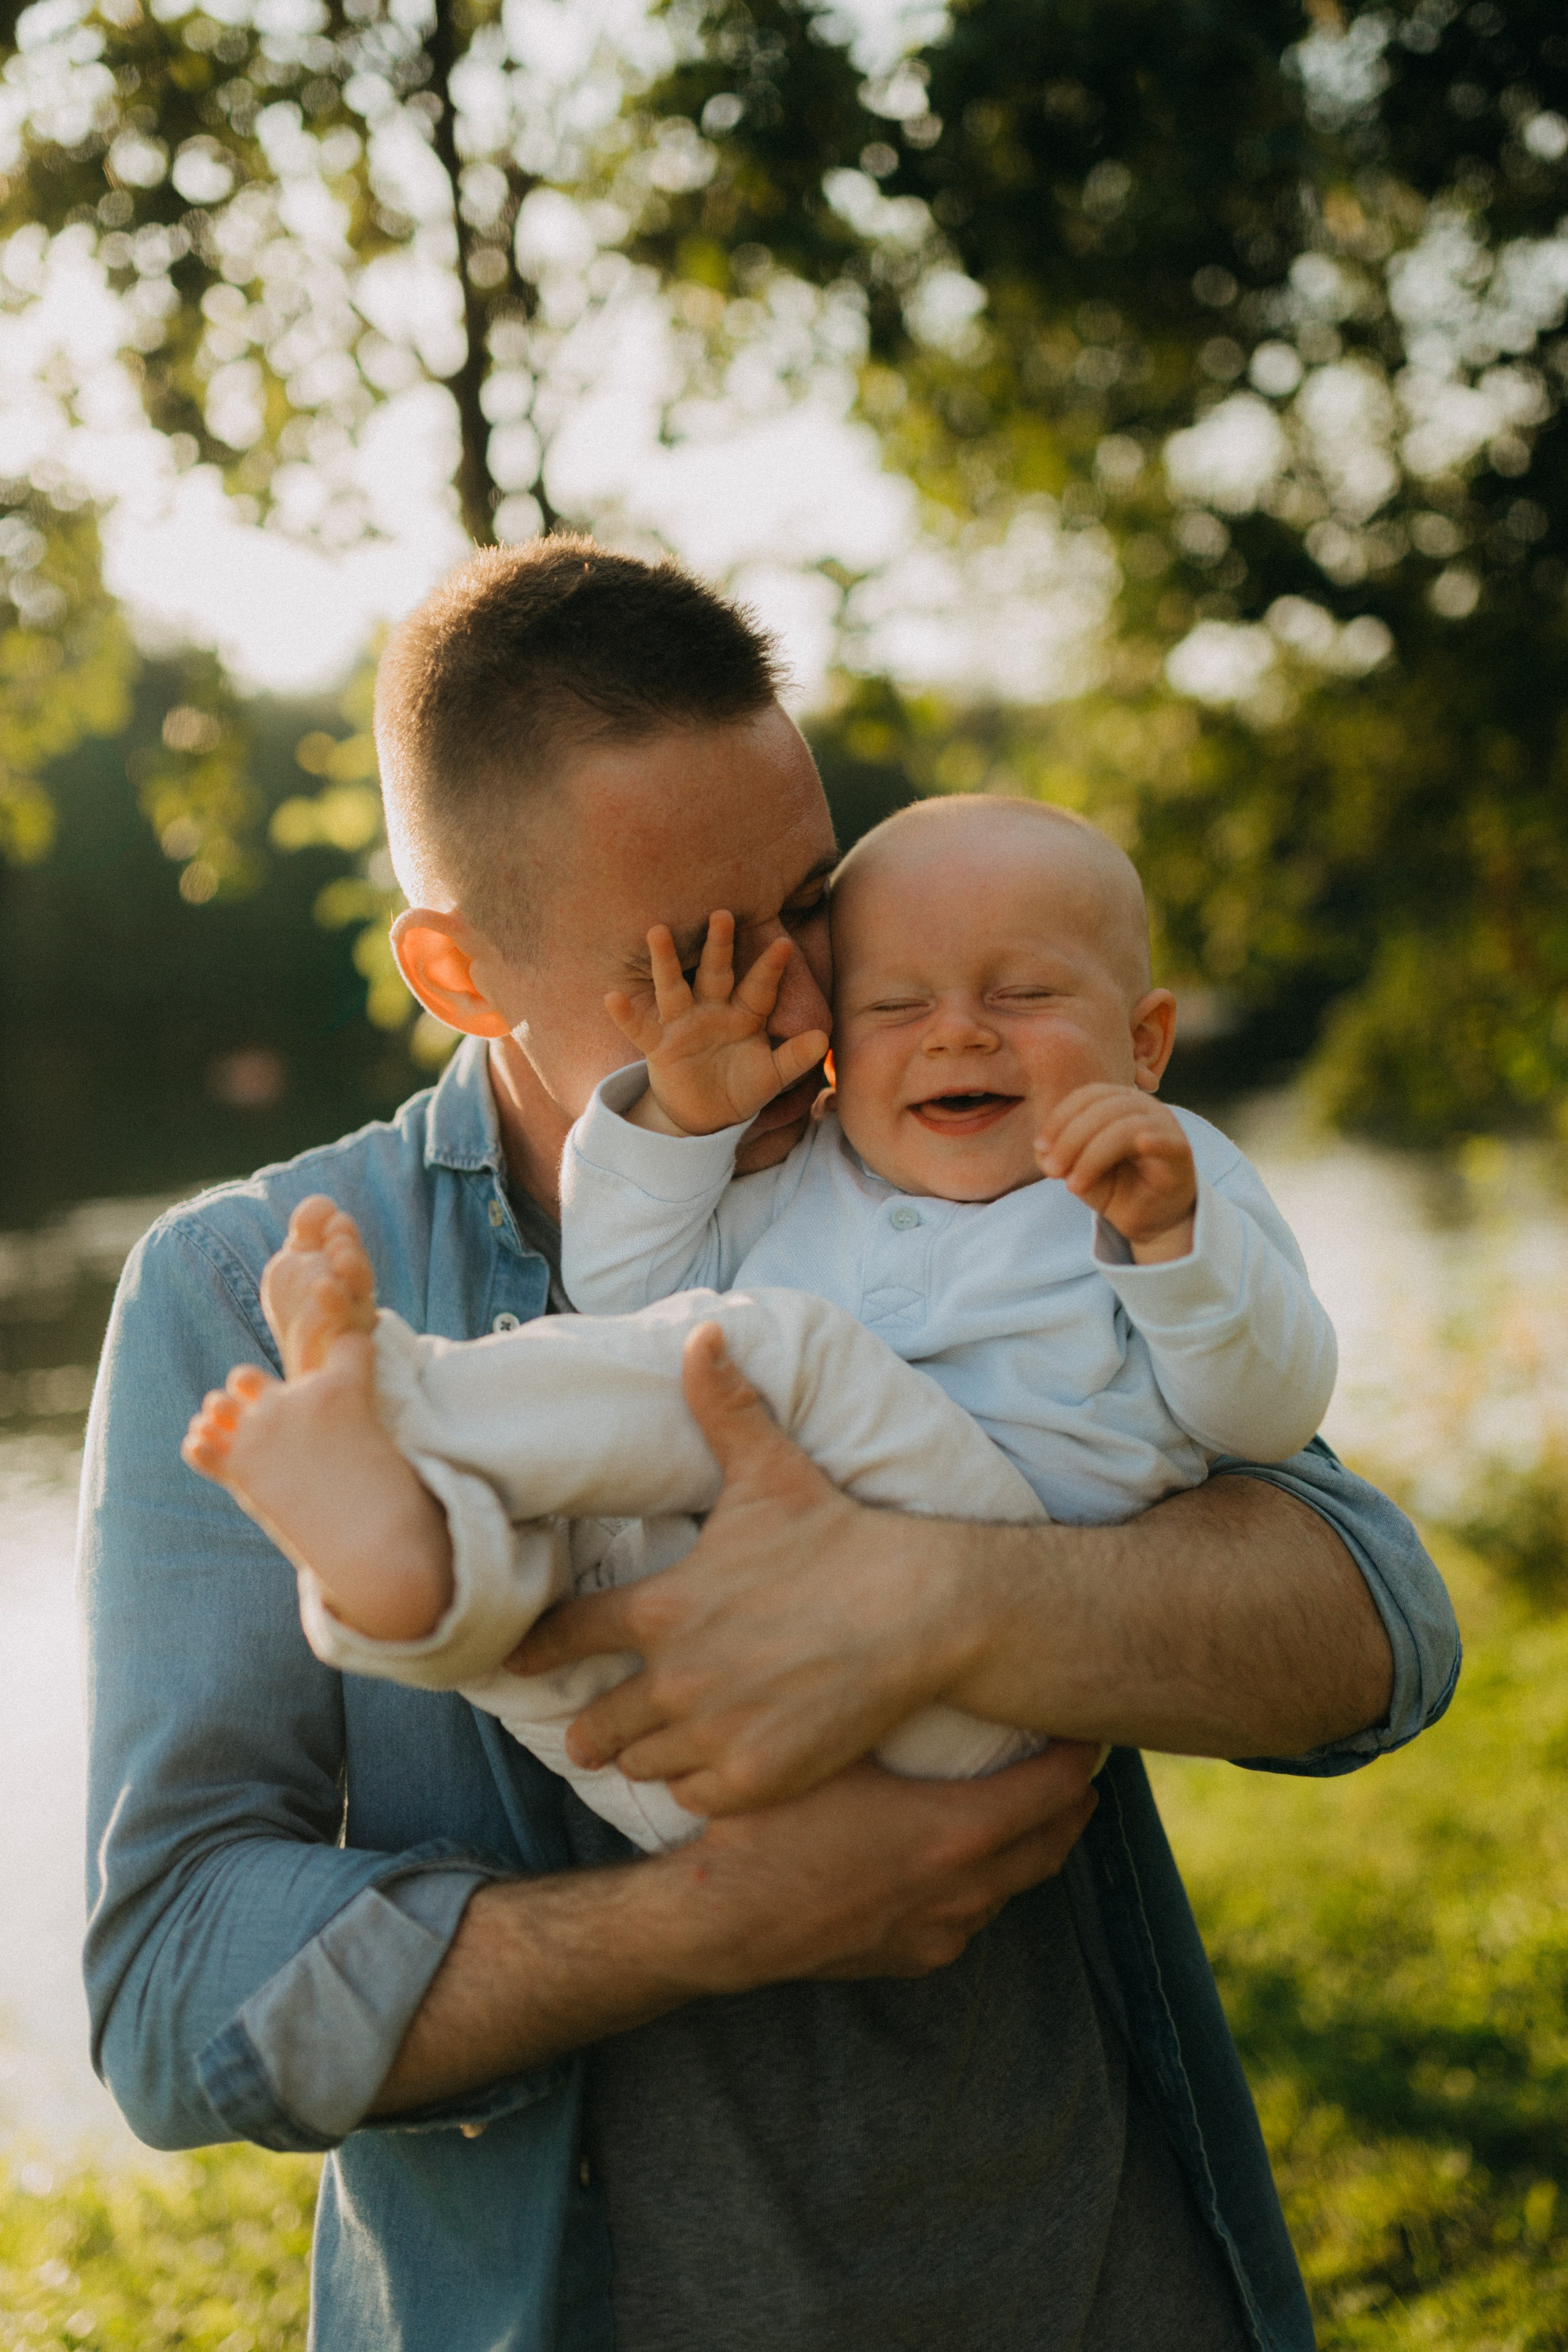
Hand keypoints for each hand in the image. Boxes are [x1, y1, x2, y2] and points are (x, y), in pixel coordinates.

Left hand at [509, 1322, 978, 1813]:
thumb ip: (725, 1408)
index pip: (567, 1639)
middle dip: (592, 1722)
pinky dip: (695, 1784)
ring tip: (652, 1741)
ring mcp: (715, 1735)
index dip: (536, 1651)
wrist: (922, 1611)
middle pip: (594, 1725)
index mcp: (664, 1609)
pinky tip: (709, 1763)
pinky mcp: (755, 1780)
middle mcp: (677, 1679)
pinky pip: (693, 1798)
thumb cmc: (840, 1539)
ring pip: (640, 1764)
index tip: (515, 1662)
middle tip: (594, 1721)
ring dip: (643, 1752)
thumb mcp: (774, 1471)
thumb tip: (701, 1334)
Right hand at [604, 910, 829, 1138]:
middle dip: (719, 945)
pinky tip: (612, 997)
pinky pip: (641, 1028)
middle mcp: (712, 1010)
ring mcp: (683, 1025)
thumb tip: (822, 1039)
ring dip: (666, 961)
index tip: (784, 945)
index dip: (770, 968)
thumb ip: (795, 1058)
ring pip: (674, 987)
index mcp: (745, 1014)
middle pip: (716, 972)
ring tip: (658, 930)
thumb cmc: (742, 1087)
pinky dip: (626, 1015)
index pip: (760, 987)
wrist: (708, 1115)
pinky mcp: (659, 1046)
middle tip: (723, 914)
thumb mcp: (772, 1076)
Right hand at [680, 1748, 1100, 1988]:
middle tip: (1075, 1766)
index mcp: (955, 1833)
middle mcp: (963, 1889)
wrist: (718, 1919)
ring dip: (1028, 1845)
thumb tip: (914, 1660)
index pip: (1054, 1792)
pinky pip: (968, 1917)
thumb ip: (883, 1716)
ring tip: (1025, 1806)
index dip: (1078, 1757)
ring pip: (1012, 1885)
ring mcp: (939, 1930)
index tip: (1084, 1730)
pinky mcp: (910, 1956)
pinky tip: (960, 1858)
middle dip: (1071, 1804)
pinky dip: (981, 1885)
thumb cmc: (768, 1826)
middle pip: (1051, 1844)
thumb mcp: (831, 1754)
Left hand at [1036, 1082, 1196, 1259]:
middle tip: (1052, 1171)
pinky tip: (1141, 1145)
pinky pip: (1166, 1141)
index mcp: (1120, 1102)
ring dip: (1092, 1156)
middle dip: (1071, 1139)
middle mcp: (1144, 1107)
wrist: (1151, 1220)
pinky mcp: (1180, 1153)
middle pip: (1103, 1108)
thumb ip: (1058, 1155)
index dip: (1060, 1118)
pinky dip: (1153, 1140)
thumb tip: (1042, 1150)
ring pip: (1124, 1128)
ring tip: (1074, 1186)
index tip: (1040, 1148)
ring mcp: (1165, 1126)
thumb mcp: (1079, 1170)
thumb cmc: (1116, 1188)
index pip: (1088, 1096)